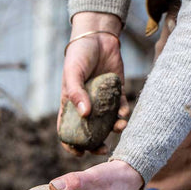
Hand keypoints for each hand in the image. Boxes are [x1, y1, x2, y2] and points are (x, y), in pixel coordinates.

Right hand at [58, 12, 130, 155]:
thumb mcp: (73, 72)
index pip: (67, 129)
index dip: (71, 144)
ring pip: (107, 122)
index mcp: (70, 104)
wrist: (99, 37)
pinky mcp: (117, 93)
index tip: (79, 153)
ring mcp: (102, 100)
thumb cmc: (80, 54)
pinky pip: (120, 108)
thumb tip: (85, 114)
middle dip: (95, 144)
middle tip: (102, 149)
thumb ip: (76, 92)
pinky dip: (122, 113)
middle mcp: (86, 105)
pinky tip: (123, 113)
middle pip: (89, 131)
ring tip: (119, 128)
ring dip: (113, 129)